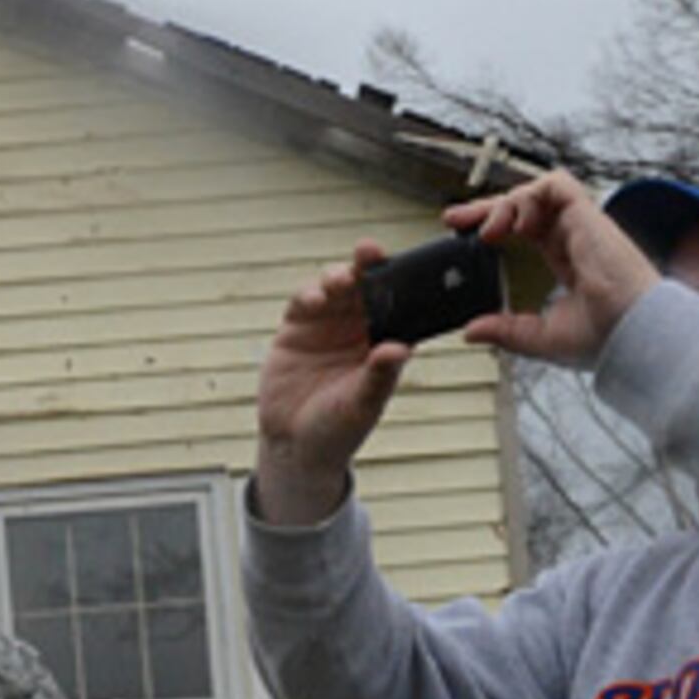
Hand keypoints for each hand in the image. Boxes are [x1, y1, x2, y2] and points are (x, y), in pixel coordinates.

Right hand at [251, 245, 412, 526]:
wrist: (294, 446)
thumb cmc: (339, 430)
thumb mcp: (362, 406)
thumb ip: (379, 377)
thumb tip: (399, 350)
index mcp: (383, 341)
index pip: (397, 303)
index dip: (401, 281)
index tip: (404, 265)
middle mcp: (357, 328)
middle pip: (365, 285)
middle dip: (367, 265)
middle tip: (368, 252)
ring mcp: (326, 325)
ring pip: (334, 286)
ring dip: (337, 276)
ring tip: (339, 281)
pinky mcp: (296, 328)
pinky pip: (302, 301)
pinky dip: (307, 295)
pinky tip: (313, 301)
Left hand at [453, 172, 654, 369]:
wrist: (633, 333)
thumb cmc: (605, 338)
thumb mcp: (542, 337)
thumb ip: (507, 330)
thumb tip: (471, 330)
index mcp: (566, 262)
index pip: (525, 231)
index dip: (495, 227)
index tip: (463, 237)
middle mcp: (573, 238)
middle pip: (524, 207)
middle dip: (485, 207)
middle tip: (453, 219)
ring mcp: (581, 225)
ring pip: (535, 192)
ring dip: (502, 203)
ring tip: (487, 231)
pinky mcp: (588, 215)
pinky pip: (555, 184)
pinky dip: (529, 195)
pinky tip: (515, 224)